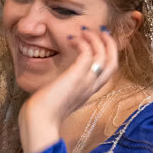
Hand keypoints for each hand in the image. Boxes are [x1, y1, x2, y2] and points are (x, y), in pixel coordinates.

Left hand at [19, 27, 118, 152]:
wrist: (39, 122)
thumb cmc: (43, 112)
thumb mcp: (59, 97)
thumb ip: (64, 88)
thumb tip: (58, 81)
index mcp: (89, 92)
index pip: (108, 71)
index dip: (107, 54)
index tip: (97, 41)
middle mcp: (91, 87)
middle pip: (113, 62)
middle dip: (109, 43)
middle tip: (99, 30)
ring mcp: (86, 82)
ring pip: (104, 55)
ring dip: (96, 39)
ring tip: (84, 31)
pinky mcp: (76, 76)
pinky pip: (88, 54)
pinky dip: (83, 43)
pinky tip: (71, 40)